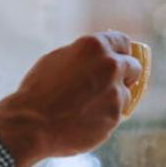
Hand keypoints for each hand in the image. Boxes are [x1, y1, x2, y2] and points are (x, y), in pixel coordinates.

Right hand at [0, 32, 141, 166]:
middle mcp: (111, 65)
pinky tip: (85, 119)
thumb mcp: (58, 59)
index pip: (123, 41)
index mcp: (95, 46)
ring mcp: (116, 91)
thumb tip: (100, 55)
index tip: (118, 58)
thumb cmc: (38, 90)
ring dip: (113, 98)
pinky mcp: (116, 116)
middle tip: (110, 83)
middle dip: (125, 74)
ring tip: (87, 106)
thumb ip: (84, 56)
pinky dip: (105, 116)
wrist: (31, 124)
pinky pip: (116, 113)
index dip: (120, 51)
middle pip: (134, 66)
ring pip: (125, 93)